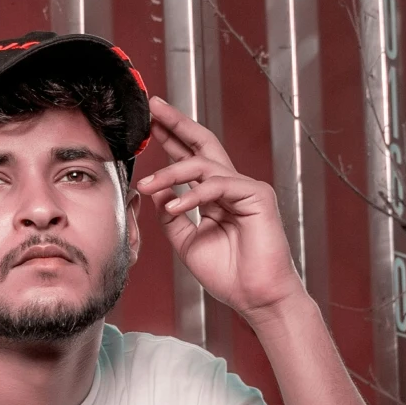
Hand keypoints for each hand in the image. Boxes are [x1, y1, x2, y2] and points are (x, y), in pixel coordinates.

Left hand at [137, 97, 301, 319]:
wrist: (256, 297)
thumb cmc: (229, 275)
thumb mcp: (187, 242)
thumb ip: (172, 215)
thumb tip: (156, 190)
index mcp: (216, 196)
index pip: (191, 158)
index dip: (171, 138)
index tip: (150, 122)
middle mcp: (231, 186)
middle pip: (203, 143)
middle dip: (177, 123)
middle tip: (154, 107)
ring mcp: (246, 188)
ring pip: (204, 165)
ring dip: (171, 172)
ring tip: (148, 184)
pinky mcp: (258, 196)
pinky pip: (218, 185)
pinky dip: (192, 196)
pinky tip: (173, 207)